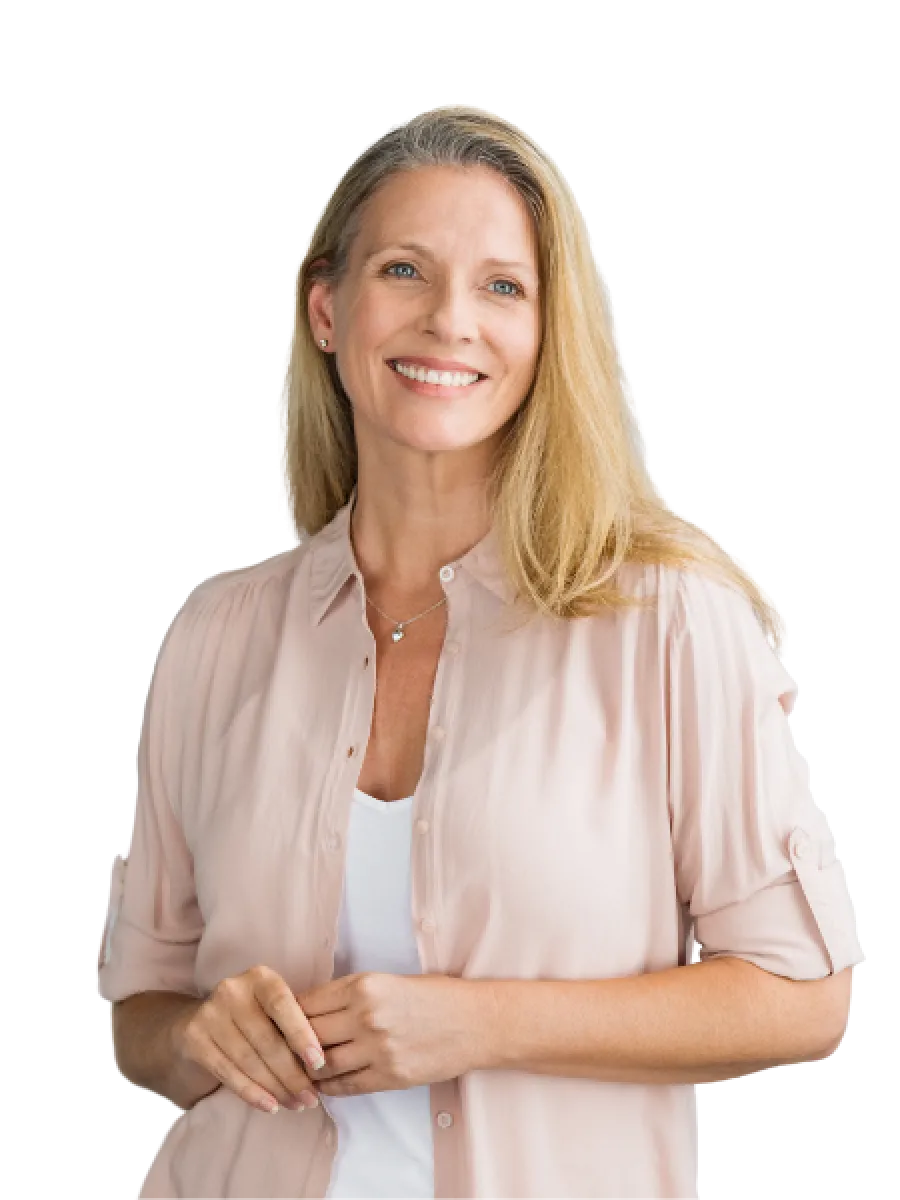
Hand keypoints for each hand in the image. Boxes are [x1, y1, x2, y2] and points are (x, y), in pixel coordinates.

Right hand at [171, 965, 327, 1114]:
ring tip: (296, 1105)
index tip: (319, 1064)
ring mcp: (210, 1014)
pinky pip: (228, 1073)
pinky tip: (270, 1106)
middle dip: (293, 1074)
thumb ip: (292, 1024)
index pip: (283, 1006)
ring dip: (276, 1088)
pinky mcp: (194, 1039)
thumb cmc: (251, 1016)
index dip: (302, 1036)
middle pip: (267, 1040)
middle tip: (311, 1098)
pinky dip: (252, 1093)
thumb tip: (322, 1063)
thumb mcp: (271, 1008)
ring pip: (249, 1060)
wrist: (197, 1020)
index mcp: (259, 977)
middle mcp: (232, 990)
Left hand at [295, 972, 484, 1097]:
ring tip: (300, 1070)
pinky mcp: (390, 1076)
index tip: (280, 1022)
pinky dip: (328, 1086)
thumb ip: (349, 995)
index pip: (306, 1003)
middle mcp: (367, 1015)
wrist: (475, 1021)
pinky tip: (324, 1083)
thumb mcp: (387, 981)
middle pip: (308, 1035)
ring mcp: (378, 1048)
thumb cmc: (433, 996)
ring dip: (307, 1070)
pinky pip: (344, 1086)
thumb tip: (307, 1010)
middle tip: (281, 1050)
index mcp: (364, 985)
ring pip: (322, 1064)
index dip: (288, 1015)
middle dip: (291, 1044)